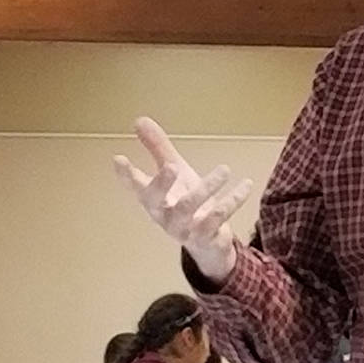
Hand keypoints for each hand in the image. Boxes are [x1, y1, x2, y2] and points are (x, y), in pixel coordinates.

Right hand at [112, 116, 251, 283]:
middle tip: (172, 165)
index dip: (125, 174)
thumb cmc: (186, 202)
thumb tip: (139, 120)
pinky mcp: (205, 236)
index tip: (118, 158)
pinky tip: (245, 185)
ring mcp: (183, 228)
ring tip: (225, 169)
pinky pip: (217, 218)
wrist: (208, 243)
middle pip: (155, 200)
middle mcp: (163, 214)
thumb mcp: (175, 173)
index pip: (135, 186)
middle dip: (161, 183)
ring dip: (206, 187)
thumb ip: (158, 149)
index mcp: (153, 199)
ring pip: (189, 207)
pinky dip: (232, 201)